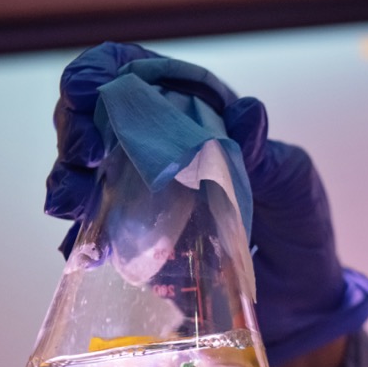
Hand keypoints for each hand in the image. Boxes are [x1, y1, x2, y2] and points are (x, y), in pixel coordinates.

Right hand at [45, 42, 367, 365]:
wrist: (300, 295)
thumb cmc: (300, 223)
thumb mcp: (292, 181)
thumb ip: (264, 152)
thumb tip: (249, 114)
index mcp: (197, 111)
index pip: (135, 71)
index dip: (102, 71)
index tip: (91, 93)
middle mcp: (160, 144)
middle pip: (92, 115)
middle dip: (74, 129)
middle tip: (85, 158)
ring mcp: (141, 192)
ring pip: (80, 170)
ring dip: (66, 181)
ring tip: (72, 204)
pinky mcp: (135, 239)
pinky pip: (92, 231)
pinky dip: (80, 237)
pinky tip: (85, 249)